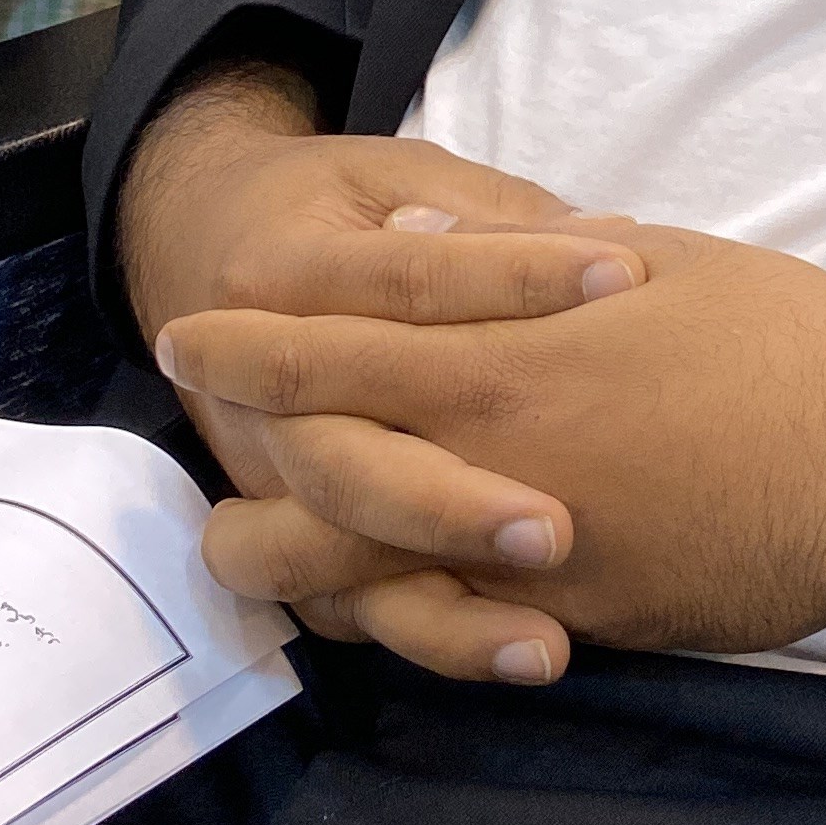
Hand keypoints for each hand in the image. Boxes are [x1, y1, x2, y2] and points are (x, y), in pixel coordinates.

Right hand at [116, 63, 655, 673]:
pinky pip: (361, 610)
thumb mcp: (402, 175)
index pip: (404, 281)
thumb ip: (490, 220)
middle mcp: (256, 394)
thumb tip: (608, 249)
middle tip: (559, 528)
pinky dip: (448, 635)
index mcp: (280, 273)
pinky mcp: (300, 546)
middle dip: (449, 501)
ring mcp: (268, 482)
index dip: (514, 275)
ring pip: (335, 561)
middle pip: (344, 461)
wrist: (199, 239)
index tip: (626, 272)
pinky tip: (542, 649)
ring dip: (446, 605)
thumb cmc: (334, 205)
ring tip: (552, 638)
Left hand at [160, 227, 825, 685]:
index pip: (335, 347)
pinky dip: (385, 615)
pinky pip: (442, 631)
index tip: (193, 330)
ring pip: (357, 574)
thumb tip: (421, 242)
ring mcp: (526, 555)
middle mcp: (494, 459)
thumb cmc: (772, 334)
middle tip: (195, 461)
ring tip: (244, 548)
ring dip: (289, 562)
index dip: (251, 343)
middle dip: (237, 466)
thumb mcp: (645, 258)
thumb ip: (518, 261)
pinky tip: (361, 603)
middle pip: (313, 476)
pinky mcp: (574, 621)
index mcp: (505, 355)